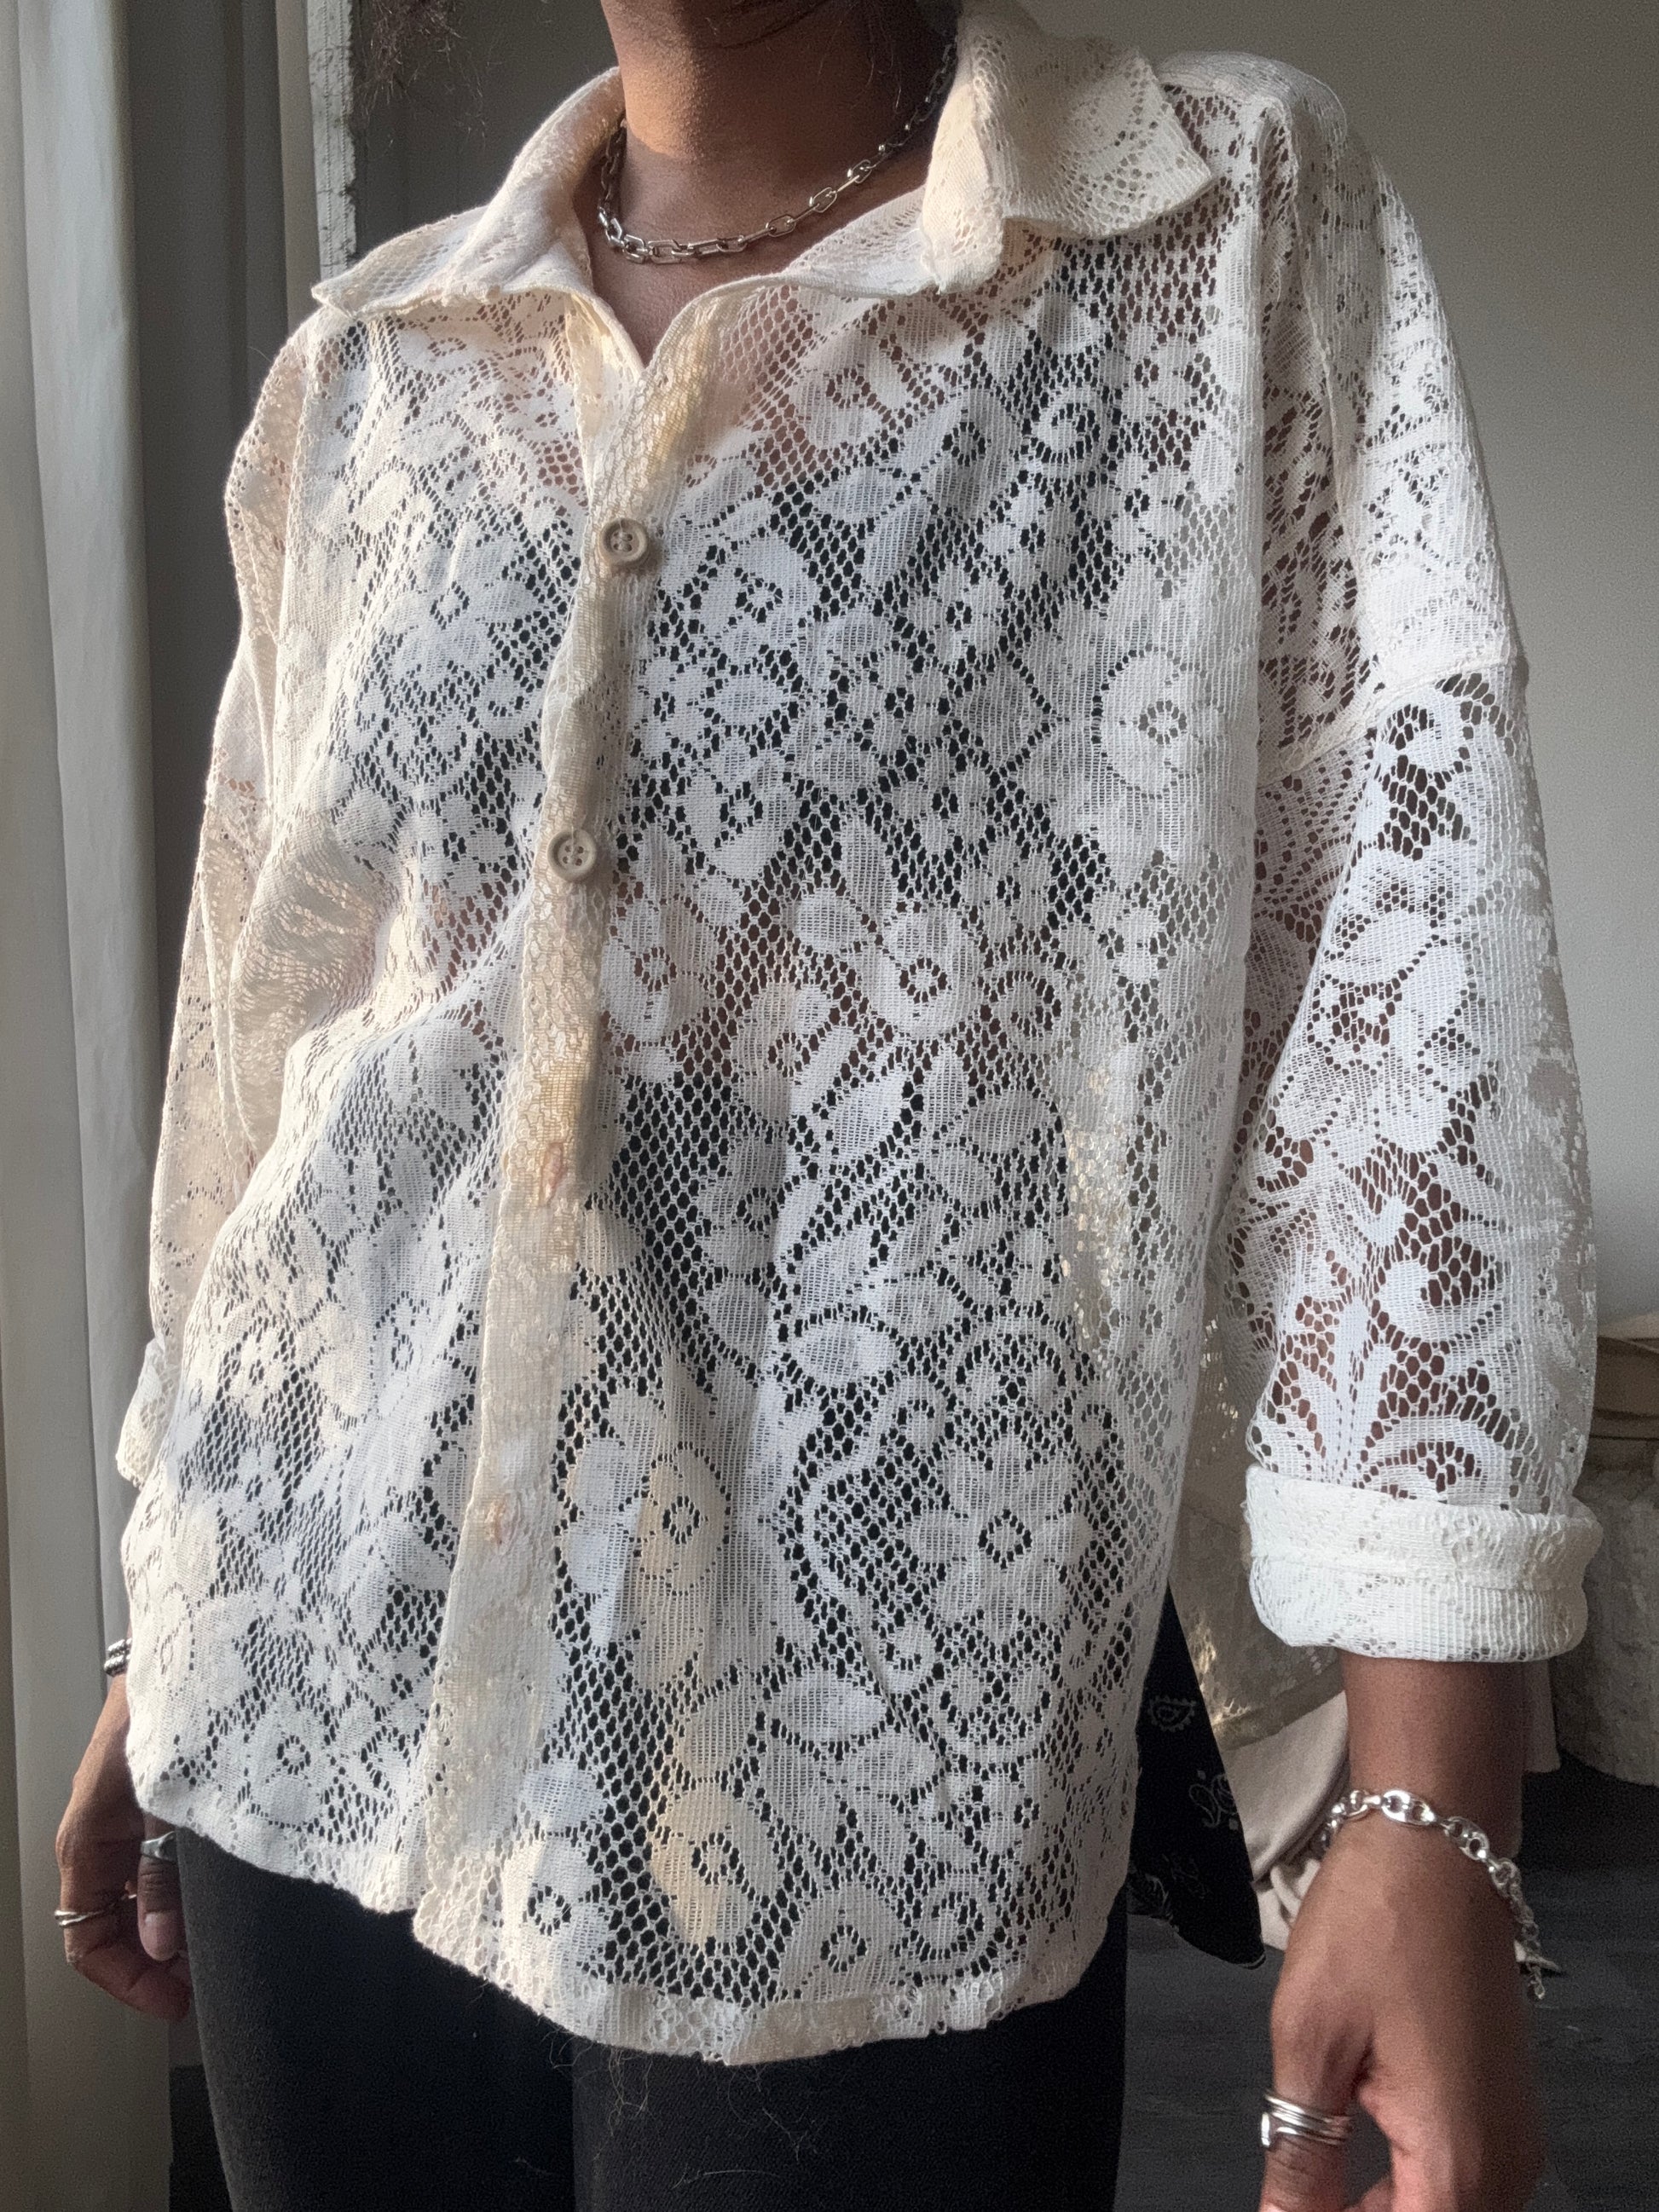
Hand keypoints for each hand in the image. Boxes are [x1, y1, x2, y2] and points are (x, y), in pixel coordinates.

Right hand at [55, 1676, 190, 2020]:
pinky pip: (162, 1862)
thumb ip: (166, 1874)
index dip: (126, 1981)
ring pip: (141, 1895)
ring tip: (220, 1952)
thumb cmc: (182, 1706)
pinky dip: (186, 1890)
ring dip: (174, 1929)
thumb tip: (163, 1948)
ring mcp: (132, 1816)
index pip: (86, 1937)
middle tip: (204, 1986)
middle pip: (114, 1923)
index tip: (175, 2004)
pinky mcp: (163, 1797)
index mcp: (88, 1838)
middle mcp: (103, 1833)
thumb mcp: (173, 1799)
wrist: (205, 1637)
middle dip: (154, 1963)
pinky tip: (224, 1899)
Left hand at [1260, 1813, 1544, 2211]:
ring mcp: (1511, 2138)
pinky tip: (1352, 2168)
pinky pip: (1461, 2180)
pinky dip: (1408, 2189)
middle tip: (1292, 2192)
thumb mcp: (1311, 2040)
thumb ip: (1300, 2155)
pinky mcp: (1503, 2110)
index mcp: (1457, 2160)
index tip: (1285, 2207)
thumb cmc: (1372, 1927)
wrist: (1434, 1847)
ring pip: (1445, 2210)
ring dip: (1381, 2209)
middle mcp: (1503, 2166)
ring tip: (1311, 2186)